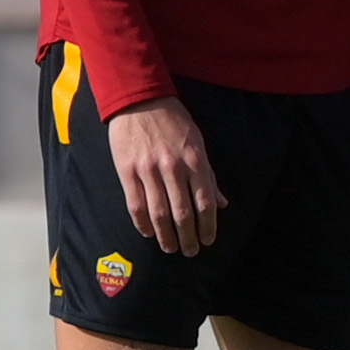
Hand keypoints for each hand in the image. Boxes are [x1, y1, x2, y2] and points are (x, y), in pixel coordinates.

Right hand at [104, 96, 222, 257]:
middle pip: (183, 213)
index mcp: (195, 160)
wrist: (140, 98)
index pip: (205, 202)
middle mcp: (173, 168)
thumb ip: (209, 175)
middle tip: (190, 251)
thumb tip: (221, 203)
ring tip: (171, 248)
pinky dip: (142, 223)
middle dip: (188, 237)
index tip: (208, 240)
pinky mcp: (128, 171)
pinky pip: (136, 204)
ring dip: (166, 236)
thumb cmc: (173, 120)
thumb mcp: (198, 142)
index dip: (208, 226)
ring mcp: (149, 170)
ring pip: (159, 213)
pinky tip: (149, 233)